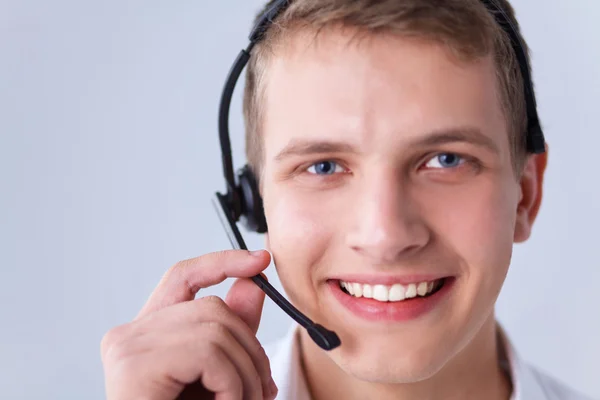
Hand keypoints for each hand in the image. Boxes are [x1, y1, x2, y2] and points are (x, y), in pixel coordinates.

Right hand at [100, 250, 277, 399]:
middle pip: (211, 308)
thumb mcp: (218, 377)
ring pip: (216, 329)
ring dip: (246, 373)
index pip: (182, 277)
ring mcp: (127, 347)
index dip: (221, 262)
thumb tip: (253, 286)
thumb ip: (233, 332)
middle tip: (263, 389)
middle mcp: (129, 335)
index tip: (259, 261)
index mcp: (149, 334)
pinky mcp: (133, 365)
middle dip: (251, 347)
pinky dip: (232, 383)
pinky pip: (208, 353)